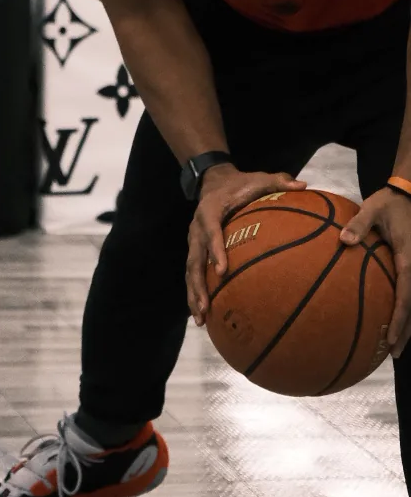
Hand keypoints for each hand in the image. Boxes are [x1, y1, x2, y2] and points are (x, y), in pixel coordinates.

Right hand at [186, 164, 305, 325]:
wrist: (214, 181)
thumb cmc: (241, 184)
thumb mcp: (259, 178)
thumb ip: (280, 181)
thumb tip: (304, 186)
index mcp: (210, 211)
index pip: (210, 230)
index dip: (214, 249)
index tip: (222, 270)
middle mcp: (197, 228)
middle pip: (194, 259)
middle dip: (198, 284)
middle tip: (205, 306)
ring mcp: (194, 241)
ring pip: (190, 271)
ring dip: (194, 294)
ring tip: (201, 318)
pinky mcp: (196, 250)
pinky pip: (194, 273)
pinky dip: (196, 293)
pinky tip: (203, 314)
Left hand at [341, 187, 410, 357]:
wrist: (408, 193)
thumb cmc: (389, 202)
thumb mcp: (373, 208)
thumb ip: (359, 224)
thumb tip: (343, 240)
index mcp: (409, 258)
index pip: (407, 294)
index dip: (400, 317)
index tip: (392, 337)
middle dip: (406, 331)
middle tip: (393, 353)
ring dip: (407, 324)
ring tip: (394, 346)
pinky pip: (409, 291)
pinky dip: (404, 308)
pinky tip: (393, 321)